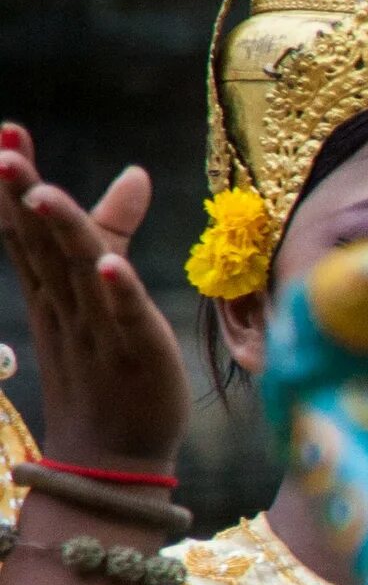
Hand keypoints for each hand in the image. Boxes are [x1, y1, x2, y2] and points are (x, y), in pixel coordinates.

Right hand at [0, 124, 182, 471]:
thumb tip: (135, 172)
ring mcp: (98, 327)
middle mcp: (68, 302)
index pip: (28, 227)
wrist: (112, 454)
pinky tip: (112, 268)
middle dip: (21, 195)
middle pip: (41, 242)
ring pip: (76, 273)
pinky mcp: (136, 353)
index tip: (7, 130)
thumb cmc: (108, 363)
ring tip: (45, 194)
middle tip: (3, 147)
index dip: (16, 182)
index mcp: (54, 285)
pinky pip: (123, 319)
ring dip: (62, 233)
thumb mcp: (108, 286)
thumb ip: (116, 229)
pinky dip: (116, 293)